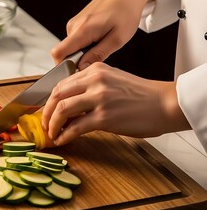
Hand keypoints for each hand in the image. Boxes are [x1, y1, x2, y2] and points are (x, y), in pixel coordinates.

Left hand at [41, 62, 189, 145]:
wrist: (165, 104)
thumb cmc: (141, 95)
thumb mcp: (113, 80)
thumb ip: (90, 86)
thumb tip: (69, 103)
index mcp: (95, 69)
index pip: (62, 83)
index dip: (50, 100)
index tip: (47, 110)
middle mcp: (95, 80)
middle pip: (57, 95)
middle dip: (47, 112)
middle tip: (45, 124)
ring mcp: (99, 98)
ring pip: (62, 109)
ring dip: (52, 124)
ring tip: (52, 133)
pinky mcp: (104, 117)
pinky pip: (75, 127)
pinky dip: (64, 135)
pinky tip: (62, 140)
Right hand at [51, 0, 155, 69]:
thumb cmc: (126, 12)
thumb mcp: (117, 39)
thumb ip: (98, 55)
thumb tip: (82, 68)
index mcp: (82, 30)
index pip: (58, 53)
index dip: (63, 67)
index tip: (77, 72)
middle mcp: (73, 26)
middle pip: (65, 53)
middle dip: (78, 60)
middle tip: (99, 56)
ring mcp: (74, 24)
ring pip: (71, 48)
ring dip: (84, 52)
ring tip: (103, 44)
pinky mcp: (77, 23)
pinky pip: (75, 41)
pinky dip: (85, 45)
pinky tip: (100, 38)